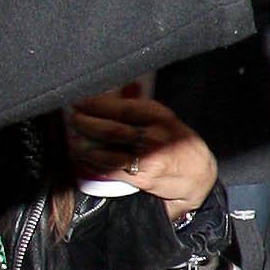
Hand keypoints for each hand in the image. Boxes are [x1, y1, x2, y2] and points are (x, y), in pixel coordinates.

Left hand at [66, 89, 216, 216]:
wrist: (199, 177)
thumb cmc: (179, 145)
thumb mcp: (165, 120)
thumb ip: (140, 107)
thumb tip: (115, 91)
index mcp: (159, 115)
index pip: (121, 106)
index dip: (95, 104)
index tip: (78, 102)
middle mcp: (155, 134)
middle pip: (111, 128)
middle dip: (85, 123)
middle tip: (70, 119)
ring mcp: (149, 157)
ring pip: (107, 150)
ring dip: (83, 145)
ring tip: (71, 139)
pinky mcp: (143, 177)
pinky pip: (110, 168)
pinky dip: (92, 163)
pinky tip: (82, 157)